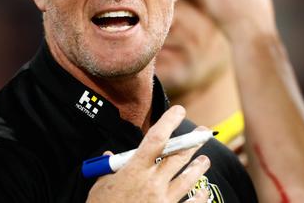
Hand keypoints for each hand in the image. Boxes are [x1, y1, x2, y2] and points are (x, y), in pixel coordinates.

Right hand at [86, 106, 210, 202]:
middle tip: (203, 133)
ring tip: (204, 160)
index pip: (157, 138)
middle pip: (179, 156)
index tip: (179, 110)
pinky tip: (204, 193)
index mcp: (134, 170)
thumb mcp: (99, 187)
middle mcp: (152, 182)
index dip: (170, 121)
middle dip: (194, 142)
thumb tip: (109, 156)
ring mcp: (163, 200)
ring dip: (199, 166)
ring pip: (189, 178)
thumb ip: (109, 169)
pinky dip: (200, 198)